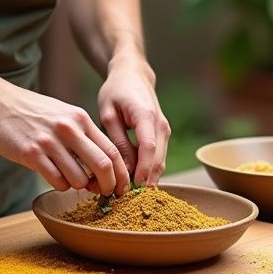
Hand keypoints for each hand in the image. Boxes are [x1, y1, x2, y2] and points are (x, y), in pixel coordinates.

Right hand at [0, 82, 128, 195]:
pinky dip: (59, 184)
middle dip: (108, 186)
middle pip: (103, 166)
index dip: (121, 174)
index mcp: (80, 119)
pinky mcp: (31, 153)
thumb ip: (82, 134)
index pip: (112, 150)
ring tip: (68, 178)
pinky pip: (56, 181)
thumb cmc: (30, 111)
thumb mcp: (63, 114)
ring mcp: (50, 142)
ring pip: (79, 179)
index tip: (120, 187)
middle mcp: (68, 129)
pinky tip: (51, 174)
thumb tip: (102, 164)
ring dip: (77, 186)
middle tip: (104, 193)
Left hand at [96, 57, 170, 185]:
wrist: (133, 75)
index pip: (148, 148)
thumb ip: (117, 140)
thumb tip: (126, 168)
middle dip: (145, 181)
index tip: (132, 188)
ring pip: (160, 161)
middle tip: (126, 198)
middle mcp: (161, 124)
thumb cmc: (116, 91)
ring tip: (128, 193)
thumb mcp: (108, 113)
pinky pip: (158, 157)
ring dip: (148, 178)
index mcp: (146, 116)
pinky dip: (148, 170)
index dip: (142, 171)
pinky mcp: (163, 135)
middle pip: (158, 159)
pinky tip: (133, 181)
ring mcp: (165, 130)